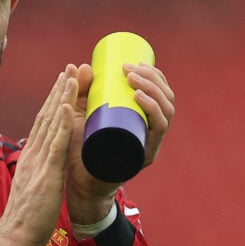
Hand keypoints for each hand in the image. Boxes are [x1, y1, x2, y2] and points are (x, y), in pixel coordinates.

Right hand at [0, 72, 76, 245]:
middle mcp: (34, 154)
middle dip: (60, 91)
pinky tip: (69, 106)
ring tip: (72, 77)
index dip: (54, 101)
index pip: (44, 123)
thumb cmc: (26, 216)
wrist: (15, 235)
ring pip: (53, 124)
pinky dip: (63, 123)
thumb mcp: (33, 185)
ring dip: (63, 98)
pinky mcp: (47, 174)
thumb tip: (47, 165)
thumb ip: (41, 172)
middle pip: (48, 116)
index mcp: (31, 156)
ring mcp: (39, 162)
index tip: (63, 82)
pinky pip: (57, 144)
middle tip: (70, 68)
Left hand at [65, 62, 174, 223]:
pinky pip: (156, 132)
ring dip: (152, 89)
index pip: (162, 95)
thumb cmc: (80, 150)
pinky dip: (151, 110)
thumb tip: (82, 65)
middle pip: (167, 101)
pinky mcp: (142, 157)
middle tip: (128, 69)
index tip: (135, 62)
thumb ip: (81, 92)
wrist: (77, 182)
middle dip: (152, 79)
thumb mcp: (81, 115)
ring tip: (132, 79)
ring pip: (165, 112)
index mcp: (144, 124)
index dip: (155, 76)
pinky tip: (139, 97)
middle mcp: (152, 135)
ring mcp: (149, 146)